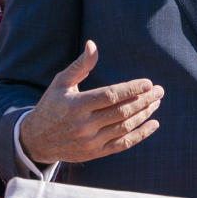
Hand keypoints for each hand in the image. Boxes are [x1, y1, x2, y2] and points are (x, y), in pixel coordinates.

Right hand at [19, 40, 163, 163]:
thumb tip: (93, 44)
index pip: (110, 96)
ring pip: (124, 127)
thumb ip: (80, 65)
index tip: (148, 84)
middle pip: (121, 112)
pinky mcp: (95, 153)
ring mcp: (90, 142)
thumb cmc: (52, 104)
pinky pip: (123, 144)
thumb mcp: (61, 82)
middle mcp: (84, 125)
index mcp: (76, 105)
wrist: (36, 140)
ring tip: (156, 103)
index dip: (131, 90)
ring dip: (144, 115)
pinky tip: (153, 124)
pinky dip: (140, 135)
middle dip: (143, 101)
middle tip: (159, 91)